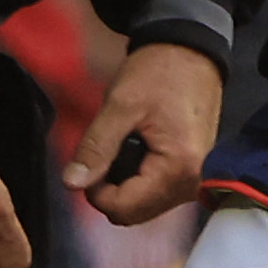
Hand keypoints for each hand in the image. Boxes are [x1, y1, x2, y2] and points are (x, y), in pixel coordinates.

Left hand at [67, 42, 220, 225]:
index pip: (124, 208)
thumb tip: (71, 184)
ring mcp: (196, 179)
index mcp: (179, 169)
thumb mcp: (120, 106)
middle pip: (136, 213)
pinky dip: (139, 181)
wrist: (192, 54)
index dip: (95, 191)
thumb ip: (96, 148)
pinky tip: (137, 153)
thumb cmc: (158, 75)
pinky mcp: (193, 173)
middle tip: (104, 156)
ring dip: (124, 187)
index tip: (90, 161)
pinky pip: (158, 194)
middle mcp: (193, 182)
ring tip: (122, 150)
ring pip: (145, 207)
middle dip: (110, 191)